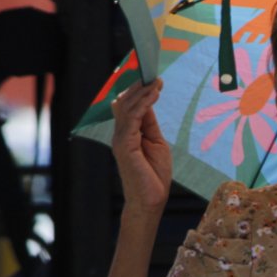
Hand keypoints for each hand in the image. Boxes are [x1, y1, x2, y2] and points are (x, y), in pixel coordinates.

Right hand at [111, 79, 171, 213]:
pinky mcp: (125, 144)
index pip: (130, 107)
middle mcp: (120, 134)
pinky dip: (144, 104)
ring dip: (143, 93)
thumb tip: (148, 104)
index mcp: (127, 134)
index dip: (140, 92)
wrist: (150, 200)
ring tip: (156, 82)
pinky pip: (133, 118)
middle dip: (139, 88)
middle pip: (126, 103)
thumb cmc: (154, 175)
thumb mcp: (156, 143)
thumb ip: (149, 124)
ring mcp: (120, 139)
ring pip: (128, 108)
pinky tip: (153, 95)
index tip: (154, 80)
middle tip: (154, 75)